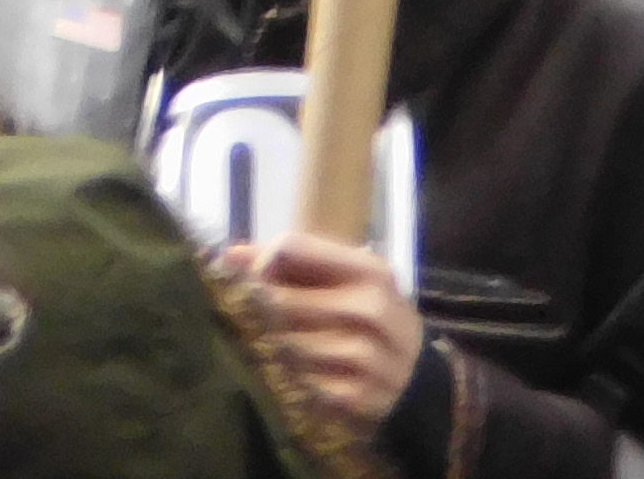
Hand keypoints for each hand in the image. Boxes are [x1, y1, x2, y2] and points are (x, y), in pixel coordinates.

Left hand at [215, 231, 427, 425]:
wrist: (417, 378)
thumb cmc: (364, 316)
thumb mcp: (342, 281)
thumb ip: (287, 263)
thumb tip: (226, 255)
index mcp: (370, 270)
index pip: (293, 246)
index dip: (259, 260)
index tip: (248, 276)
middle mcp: (375, 310)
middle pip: (283, 299)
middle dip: (257, 307)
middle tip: (243, 312)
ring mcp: (372, 358)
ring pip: (287, 343)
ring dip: (268, 343)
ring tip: (264, 341)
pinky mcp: (361, 397)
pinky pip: (302, 381)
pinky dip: (288, 376)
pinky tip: (289, 370)